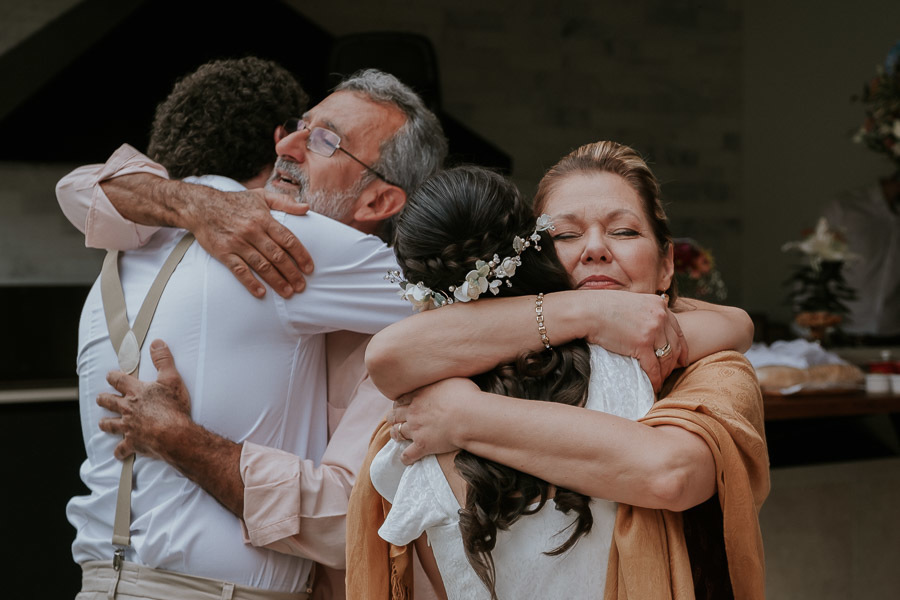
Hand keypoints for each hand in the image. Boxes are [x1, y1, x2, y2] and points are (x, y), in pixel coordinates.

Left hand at [97, 340, 192, 460]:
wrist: (174, 434)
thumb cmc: (173, 407)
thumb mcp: (172, 379)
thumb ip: (163, 360)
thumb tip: (156, 343)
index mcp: (136, 392)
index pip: (118, 380)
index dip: (113, 377)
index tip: (110, 376)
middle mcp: (128, 408)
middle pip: (109, 402)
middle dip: (104, 399)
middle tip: (101, 398)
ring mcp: (128, 426)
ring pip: (110, 424)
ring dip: (106, 423)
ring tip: (102, 423)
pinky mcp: (133, 443)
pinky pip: (122, 449)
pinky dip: (119, 451)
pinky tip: (118, 453)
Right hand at [185, 187, 313, 298]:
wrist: (201, 206)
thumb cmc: (235, 202)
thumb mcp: (261, 196)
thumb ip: (285, 202)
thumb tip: (307, 207)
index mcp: (264, 219)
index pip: (288, 239)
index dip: (301, 255)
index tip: (309, 269)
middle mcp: (252, 231)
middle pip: (277, 256)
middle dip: (292, 273)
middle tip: (301, 286)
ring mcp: (237, 243)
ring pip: (261, 265)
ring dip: (276, 281)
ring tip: (288, 293)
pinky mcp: (223, 252)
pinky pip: (239, 270)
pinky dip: (250, 282)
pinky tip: (261, 293)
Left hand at [388, 377, 477, 464]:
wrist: (469, 416)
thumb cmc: (466, 395)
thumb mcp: (454, 377)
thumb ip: (444, 377)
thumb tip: (447, 372)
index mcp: (419, 394)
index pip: (401, 399)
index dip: (399, 403)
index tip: (401, 405)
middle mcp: (413, 411)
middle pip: (395, 415)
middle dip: (394, 417)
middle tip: (395, 419)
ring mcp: (416, 429)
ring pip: (397, 433)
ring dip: (396, 434)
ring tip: (397, 436)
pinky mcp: (422, 446)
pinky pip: (407, 455)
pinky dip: (405, 458)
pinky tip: (406, 459)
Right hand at [582, 291, 687, 390]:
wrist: (587, 311)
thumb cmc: (601, 307)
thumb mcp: (631, 303)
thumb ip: (644, 312)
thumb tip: (646, 327)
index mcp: (658, 304)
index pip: (677, 329)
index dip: (681, 347)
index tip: (682, 359)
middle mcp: (660, 316)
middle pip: (674, 345)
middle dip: (674, 362)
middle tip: (671, 373)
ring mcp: (652, 330)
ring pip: (666, 358)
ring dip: (664, 372)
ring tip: (660, 381)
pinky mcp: (642, 344)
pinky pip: (654, 367)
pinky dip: (655, 379)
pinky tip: (653, 385)